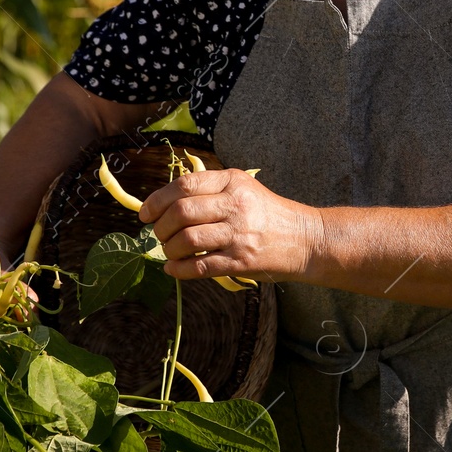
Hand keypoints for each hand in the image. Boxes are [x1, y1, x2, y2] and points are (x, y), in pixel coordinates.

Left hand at [141, 169, 321, 281]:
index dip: (157, 200)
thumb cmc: (268, 214)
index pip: (184, 186)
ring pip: (186, 240)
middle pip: (181, 212)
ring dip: (169, 249)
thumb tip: (163, 204)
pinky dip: (179, 270)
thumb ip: (209, 191)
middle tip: (159, 235)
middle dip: (161, 227)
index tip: (145, 214)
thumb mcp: (243, 189)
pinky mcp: (242, 261)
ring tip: (170, 252)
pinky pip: (199, 266)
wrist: (306, 239)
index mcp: (233, 182)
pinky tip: (174, 269)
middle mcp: (236, 205)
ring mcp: (240, 234)